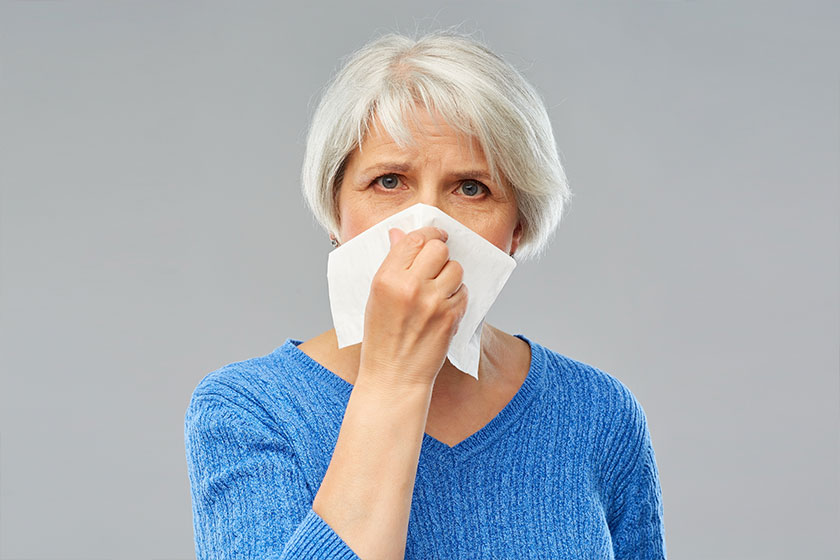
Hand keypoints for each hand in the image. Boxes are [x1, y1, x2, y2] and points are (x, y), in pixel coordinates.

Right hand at [357, 225, 467, 391]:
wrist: (394, 376)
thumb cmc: (381, 337)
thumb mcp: (376, 297)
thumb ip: (392, 264)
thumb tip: (400, 233)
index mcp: (386, 279)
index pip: (414, 239)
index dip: (429, 233)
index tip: (435, 235)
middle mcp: (411, 287)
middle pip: (439, 248)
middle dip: (440, 252)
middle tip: (437, 262)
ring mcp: (433, 303)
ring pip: (456, 269)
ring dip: (450, 275)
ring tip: (438, 290)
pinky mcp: (450, 317)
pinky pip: (463, 292)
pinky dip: (457, 296)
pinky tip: (443, 308)